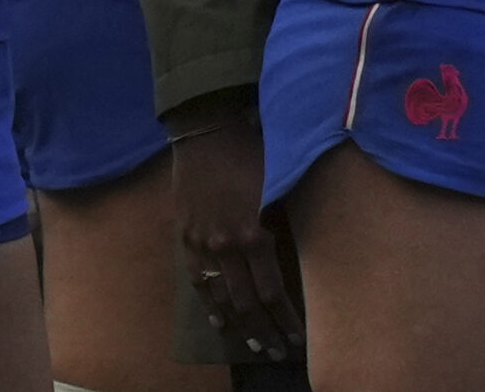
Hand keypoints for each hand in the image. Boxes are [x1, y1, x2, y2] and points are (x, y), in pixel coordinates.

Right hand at [174, 115, 302, 360]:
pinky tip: (219, 321)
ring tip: (254, 344)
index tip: (298, 339)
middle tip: (279, 353)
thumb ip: (279, 224)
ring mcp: (202, 243)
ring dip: (239, 324)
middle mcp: (227, 246)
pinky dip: (208, 303)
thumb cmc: (250, 153)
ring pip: (221, 296)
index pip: (272, 292)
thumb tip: (293, 252)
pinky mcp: (185, 236)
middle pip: (248, 303)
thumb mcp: (275, 188)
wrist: (205, 131)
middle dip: (266, 332)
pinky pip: (197, 279)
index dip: (285, 320)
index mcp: (253, 234)